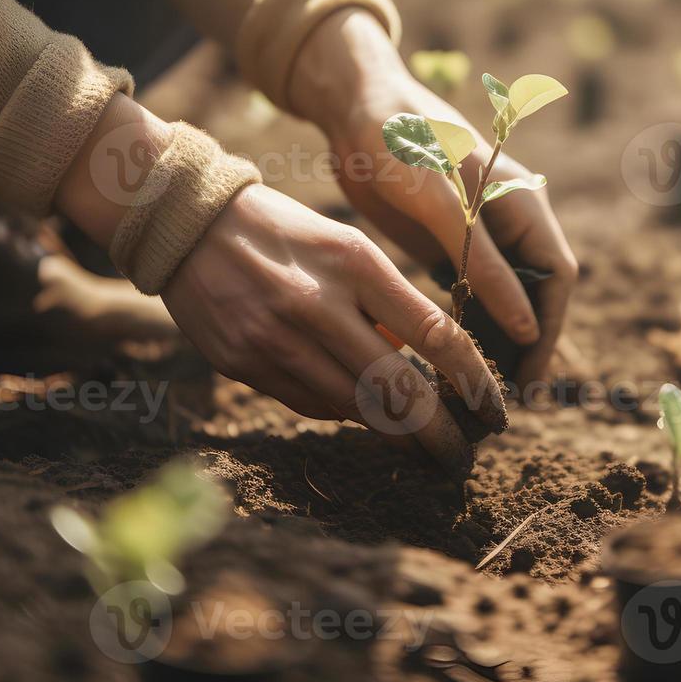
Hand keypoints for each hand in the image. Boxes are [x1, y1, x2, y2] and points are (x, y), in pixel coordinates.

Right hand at [55, 94, 504, 472]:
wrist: (188, 224)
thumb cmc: (284, 231)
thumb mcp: (345, 243)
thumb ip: (386, 298)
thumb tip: (422, 358)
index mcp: (355, 262)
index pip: (435, 334)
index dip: (472, 380)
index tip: (493, 407)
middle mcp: (318, 305)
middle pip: (398, 389)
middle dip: (438, 434)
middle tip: (460, 457)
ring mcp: (277, 339)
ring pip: (354, 408)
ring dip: (393, 435)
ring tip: (420, 448)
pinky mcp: (244, 364)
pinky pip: (309, 405)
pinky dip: (341, 413)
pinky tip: (358, 416)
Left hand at [289, 10, 578, 384]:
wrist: (350, 104)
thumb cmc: (397, 138)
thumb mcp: (439, 200)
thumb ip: (484, 262)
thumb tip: (528, 326)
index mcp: (522, 199)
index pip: (556, 278)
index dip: (549, 332)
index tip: (530, 382)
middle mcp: (509, 217)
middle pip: (534, 292)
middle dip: (526, 344)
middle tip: (501, 398)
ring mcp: (479, 230)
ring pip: (503, 295)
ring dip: (497, 337)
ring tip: (476, 386)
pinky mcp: (448, 239)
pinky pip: (471, 289)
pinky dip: (467, 321)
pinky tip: (448, 355)